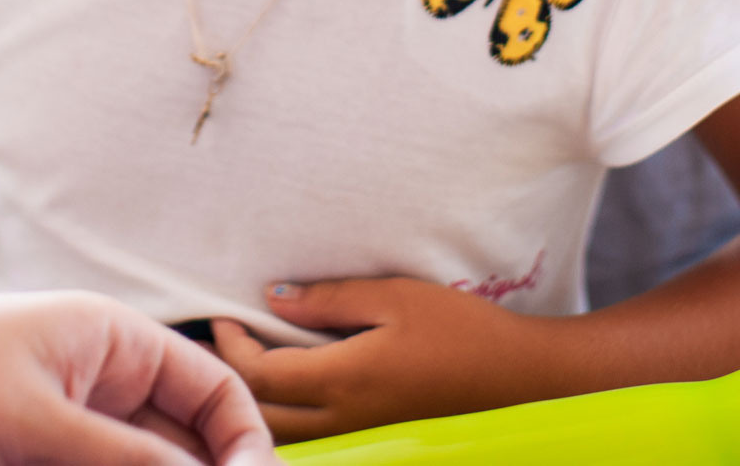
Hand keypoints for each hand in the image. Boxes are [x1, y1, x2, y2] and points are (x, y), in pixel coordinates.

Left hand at [211, 277, 558, 442]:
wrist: (522, 381)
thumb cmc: (463, 330)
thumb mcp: (395, 296)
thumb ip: (330, 299)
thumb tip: (272, 298)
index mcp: (344, 380)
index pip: (260, 374)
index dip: (230, 348)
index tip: (221, 316)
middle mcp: (345, 420)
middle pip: (261, 415)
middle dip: (230, 381)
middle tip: (217, 347)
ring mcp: (362, 438)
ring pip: (285, 436)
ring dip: (255, 405)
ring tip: (243, 369)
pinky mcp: (378, 442)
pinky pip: (315, 440)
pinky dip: (287, 420)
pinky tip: (289, 395)